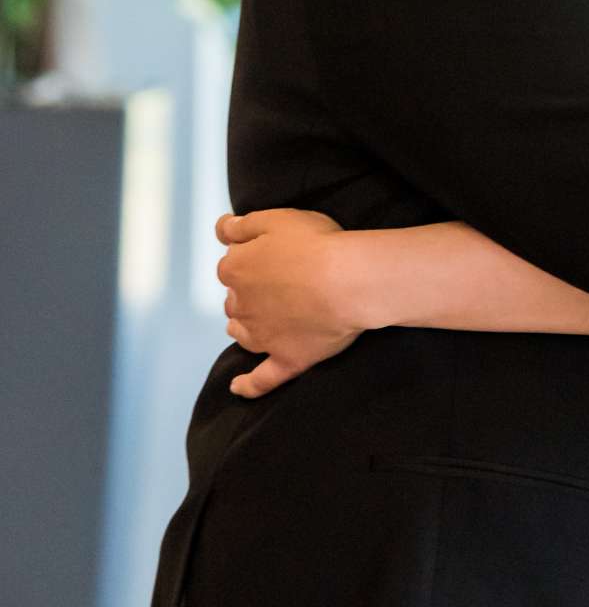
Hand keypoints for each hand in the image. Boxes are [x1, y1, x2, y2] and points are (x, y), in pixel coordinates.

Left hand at [214, 207, 361, 400]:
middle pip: (235, 301)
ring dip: (243, 327)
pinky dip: (248, 385)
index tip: (271, 254)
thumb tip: (220, 229)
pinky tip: (237, 387)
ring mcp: (263, 336)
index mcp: (236, 270)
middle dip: (247, 293)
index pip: (231, 265)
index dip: (250, 258)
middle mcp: (241, 306)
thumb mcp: (276, 218)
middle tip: (277, 283)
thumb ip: (242, 225)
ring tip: (254, 323)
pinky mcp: (287, 359)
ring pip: (242, 334)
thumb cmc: (318, 245)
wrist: (350, 281)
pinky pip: (262, 379)